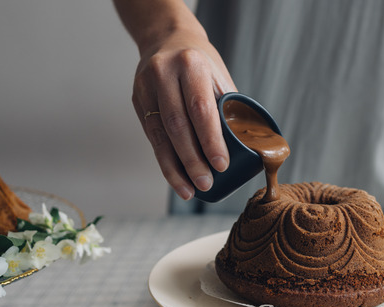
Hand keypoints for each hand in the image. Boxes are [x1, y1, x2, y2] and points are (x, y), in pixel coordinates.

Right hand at [132, 30, 235, 199]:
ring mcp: (146, 86)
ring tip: (190, 191)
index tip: (221, 165)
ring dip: (175, 168)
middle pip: (178, 125)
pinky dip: (164, 161)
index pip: (200, 108)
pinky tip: (176, 178)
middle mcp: (164, 73)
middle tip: (207, 184)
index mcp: (191, 65)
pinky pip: (151, 136)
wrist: (166, 38)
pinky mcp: (137, 99)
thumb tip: (247, 148)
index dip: (211, 140)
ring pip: (160, 135)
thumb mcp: (218, 76)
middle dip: (192, 160)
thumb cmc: (201, 63)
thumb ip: (227, 108)